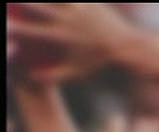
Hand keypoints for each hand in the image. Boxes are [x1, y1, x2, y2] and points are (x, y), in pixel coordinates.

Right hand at [7, 3, 138, 83]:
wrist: (126, 46)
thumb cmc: (98, 61)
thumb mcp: (77, 72)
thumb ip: (53, 75)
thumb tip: (30, 76)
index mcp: (64, 37)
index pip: (34, 31)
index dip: (17, 28)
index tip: (5, 27)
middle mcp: (70, 21)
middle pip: (40, 8)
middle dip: (24, 3)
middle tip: (10, 2)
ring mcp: (81, 9)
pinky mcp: (90, 2)